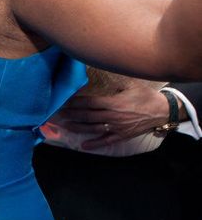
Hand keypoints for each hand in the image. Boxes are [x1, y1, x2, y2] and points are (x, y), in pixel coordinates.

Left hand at [52, 84, 171, 149]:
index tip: (64, 101)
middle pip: (87, 116)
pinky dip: (94, 144)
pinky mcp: (122, 136)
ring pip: (93, 128)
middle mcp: (113, 116)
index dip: (75, 103)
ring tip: (65, 126)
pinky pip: (106, 141)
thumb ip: (115, 84)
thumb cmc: (146, 96)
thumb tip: (102, 73)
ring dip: (77, 128)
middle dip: (71, 115)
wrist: (163, 111)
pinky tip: (83, 146)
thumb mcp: (131, 85)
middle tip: (57, 114)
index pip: (89, 103)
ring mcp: (117, 127)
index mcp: (113, 102)